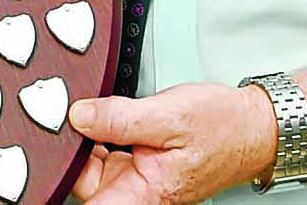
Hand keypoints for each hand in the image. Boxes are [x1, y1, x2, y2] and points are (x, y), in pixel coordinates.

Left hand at [68, 83, 277, 203]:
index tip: (55, 152)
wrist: (251, 125)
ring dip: (87, 138)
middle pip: (86, 182)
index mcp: (147, 193)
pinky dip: (100, 131)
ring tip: (90, 110)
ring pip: (94, 165)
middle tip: (72, 113)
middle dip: (76, 148)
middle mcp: (140, 191)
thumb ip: (119, 118)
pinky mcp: (140, 161)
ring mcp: (139, 177)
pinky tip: (103, 113)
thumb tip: (78, 116)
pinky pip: (107, 152)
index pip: (92, 204)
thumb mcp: (168, 114)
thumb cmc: (222, 126)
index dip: (69, 180)